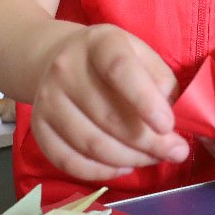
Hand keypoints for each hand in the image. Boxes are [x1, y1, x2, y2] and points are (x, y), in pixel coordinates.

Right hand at [30, 24, 187, 181]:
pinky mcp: (38, 127)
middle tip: (175, 152)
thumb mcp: (142, 55)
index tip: (169, 126)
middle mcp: (66, 68)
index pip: (120, 71)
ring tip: (153, 159)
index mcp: (100, 43)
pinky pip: (68, 161)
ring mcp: (47, 99)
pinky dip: (100, 172)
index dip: (145, 101)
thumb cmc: (114, 61)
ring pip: (91, 144)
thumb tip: (170, 122)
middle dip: (148, 142)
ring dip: (129, 159)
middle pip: (108, 116)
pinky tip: (124, 167)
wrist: (60, 58)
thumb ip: (162, 82)